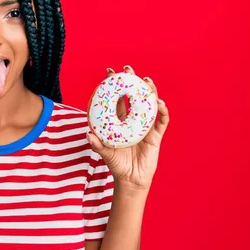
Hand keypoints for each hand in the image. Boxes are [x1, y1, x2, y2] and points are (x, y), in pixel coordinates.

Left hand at [86, 65, 169, 190]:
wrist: (131, 180)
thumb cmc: (116, 165)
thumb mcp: (105, 153)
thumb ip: (97, 145)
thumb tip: (88, 135)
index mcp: (119, 122)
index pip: (117, 99)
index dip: (114, 86)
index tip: (110, 72)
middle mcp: (133, 121)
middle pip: (134, 97)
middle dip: (132, 82)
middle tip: (128, 69)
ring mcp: (146, 127)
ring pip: (149, 104)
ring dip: (149, 91)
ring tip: (146, 80)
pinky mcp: (156, 136)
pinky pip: (161, 121)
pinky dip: (161, 111)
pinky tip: (159, 103)